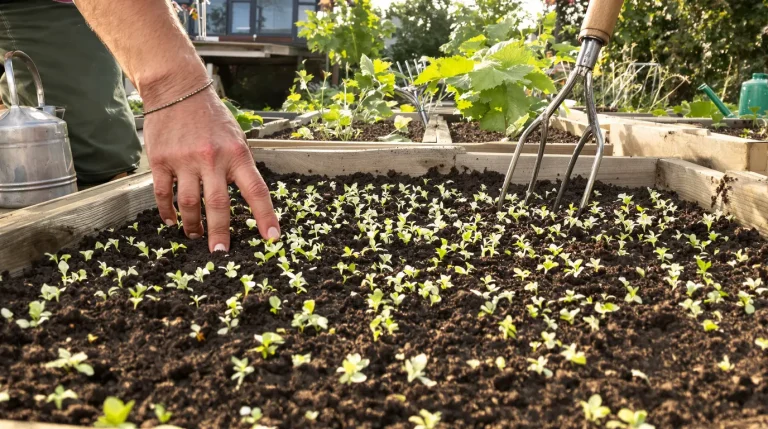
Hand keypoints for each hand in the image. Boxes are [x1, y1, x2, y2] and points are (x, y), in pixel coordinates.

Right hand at [142, 86, 279, 251]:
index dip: (265, 216)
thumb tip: (248, 199)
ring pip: (189, 203)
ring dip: (192, 225)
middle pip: (218, 204)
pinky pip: (164, 194)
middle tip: (220, 252)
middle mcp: (212, 158)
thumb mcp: (237, 137)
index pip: (256, 190)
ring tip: (195, 236)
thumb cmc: (212, 116)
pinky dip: (168, 212)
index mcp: (237, 154)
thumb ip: (240, 166)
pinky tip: (172, 221)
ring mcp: (185, 160)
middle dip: (220, 232)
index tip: (272, 238)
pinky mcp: (161, 160)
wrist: (177, 89)